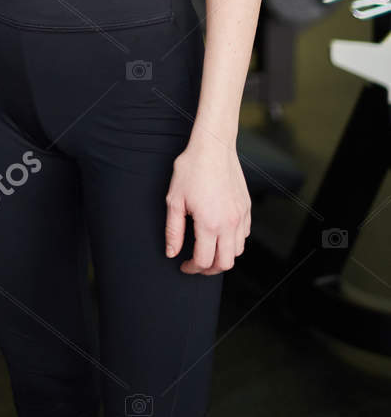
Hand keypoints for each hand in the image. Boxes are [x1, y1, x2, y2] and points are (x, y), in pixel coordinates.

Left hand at [166, 140, 250, 273]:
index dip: (191, 268)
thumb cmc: (191, 169)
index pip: (203, 261)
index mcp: (209, 224)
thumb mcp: (174, 199)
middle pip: (225, 264)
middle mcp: (229, 224)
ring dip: (223, 256)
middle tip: (196, 264)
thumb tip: (171, 253)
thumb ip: (173, 230)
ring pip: (237, 252)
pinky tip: (220, 234)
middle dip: (209, 269)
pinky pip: (244, 235)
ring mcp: (240, 216)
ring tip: (208, 249)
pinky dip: (234, 242)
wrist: (213, 147)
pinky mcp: (246, 208)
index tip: (183, 265)